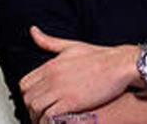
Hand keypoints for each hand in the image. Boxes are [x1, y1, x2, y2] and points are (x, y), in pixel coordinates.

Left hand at [20, 27, 138, 123]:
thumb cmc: (101, 57)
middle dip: (33, 106)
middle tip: (44, 110)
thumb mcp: (72, 46)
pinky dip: (49, 121)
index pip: (25, 84)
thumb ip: (49, 41)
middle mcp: (52, 77)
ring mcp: (61, 90)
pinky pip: (49, 117)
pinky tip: (59, 119)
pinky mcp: (71, 102)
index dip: (30, 93)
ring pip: (35, 108)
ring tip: (50, 117)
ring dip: (40, 115)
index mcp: (51, 65)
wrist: (121, 65)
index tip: (40, 97)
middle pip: (28, 98)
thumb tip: (33, 31)